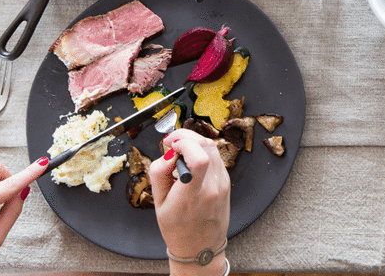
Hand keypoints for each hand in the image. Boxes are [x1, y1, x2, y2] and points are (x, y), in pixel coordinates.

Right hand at [150, 129, 230, 275]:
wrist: (200, 247)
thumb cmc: (178, 229)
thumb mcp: (158, 203)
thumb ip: (159, 173)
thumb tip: (168, 153)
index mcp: (193, 195)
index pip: (199, 159)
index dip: (184, 143)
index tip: (171, 145)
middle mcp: (212, 187)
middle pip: (206, 146)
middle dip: (186, 137)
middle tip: (172, 143)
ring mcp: (222, 183)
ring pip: (212, 147)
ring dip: (194, 142)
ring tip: (179, 151)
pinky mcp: (226, 181)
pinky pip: (216, 157)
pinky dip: (202, 151)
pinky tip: (190, 160)